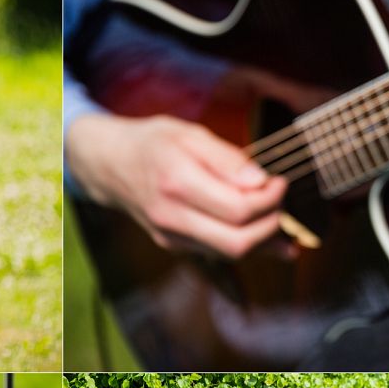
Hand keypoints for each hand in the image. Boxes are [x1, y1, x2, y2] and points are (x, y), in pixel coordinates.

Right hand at [66, 113, 285, 258]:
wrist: (109, 164)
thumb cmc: (152, 142)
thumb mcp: (189, 133)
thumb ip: (226, 158)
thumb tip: (260, 181)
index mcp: (177, 181)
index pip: (238, 208)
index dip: (270, 199)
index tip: (278, 181)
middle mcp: (172, 215)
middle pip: (237, 242)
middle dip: (270, 226)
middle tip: (279, 200)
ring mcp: (171, 235)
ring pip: (229, 253)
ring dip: (261, 238)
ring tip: (273, 212)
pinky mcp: (173, 244)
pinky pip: (217, 252)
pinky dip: (244, 243)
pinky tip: (262, 231)